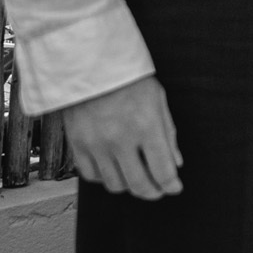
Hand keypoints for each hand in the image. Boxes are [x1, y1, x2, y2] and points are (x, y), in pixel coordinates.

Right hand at [62, 71, 181, 198]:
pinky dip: (104, 177)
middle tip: (158, 189)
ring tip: (135, 175)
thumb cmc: (126, 75)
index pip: (163, 171)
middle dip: (153, 192)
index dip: (172, 185)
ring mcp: (96, 144)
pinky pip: (91, 176)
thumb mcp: (157, 98)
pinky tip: (113, 167)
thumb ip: (167, 133)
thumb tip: (176, 163)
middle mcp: (120, 139)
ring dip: (129, 185)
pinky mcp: (76, 144)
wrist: (88, 60)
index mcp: (145, 125)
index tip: (174, 187)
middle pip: (139, 185)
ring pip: (115, 185)